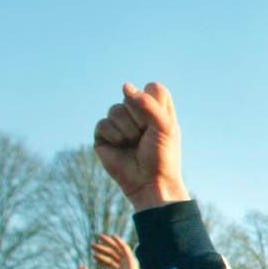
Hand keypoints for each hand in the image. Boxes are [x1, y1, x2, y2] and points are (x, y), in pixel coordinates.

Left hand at [91, 233, 145, 268]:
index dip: (102, 259)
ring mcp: (129, 262)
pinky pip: (124, 248)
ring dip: (107, 242)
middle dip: (101, 249)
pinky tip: (112, 236)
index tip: (93, 257)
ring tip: (97, 237)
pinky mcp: (131, 260)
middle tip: (92, 245)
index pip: (111, 263)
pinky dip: (119, 241)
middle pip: (112, 254)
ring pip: (116, 249)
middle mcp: (126, 266)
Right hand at [94, 81, 190, 211]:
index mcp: (156, 108)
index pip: (153, 88)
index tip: (161, 125)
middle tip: (146, 137)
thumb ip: (147, 103)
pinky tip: (121, 147)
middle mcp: (136, 112)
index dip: (155, 105)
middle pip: (131, 97)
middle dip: (141, 119)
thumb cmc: (162, 156)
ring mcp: (119, 122)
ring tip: (134, 144)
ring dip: (128, 130)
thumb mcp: (164, 126)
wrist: (150, 182)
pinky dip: (114, 137)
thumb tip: (124, 86)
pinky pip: (103, 124)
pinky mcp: (103, 135)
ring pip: (115, 110)